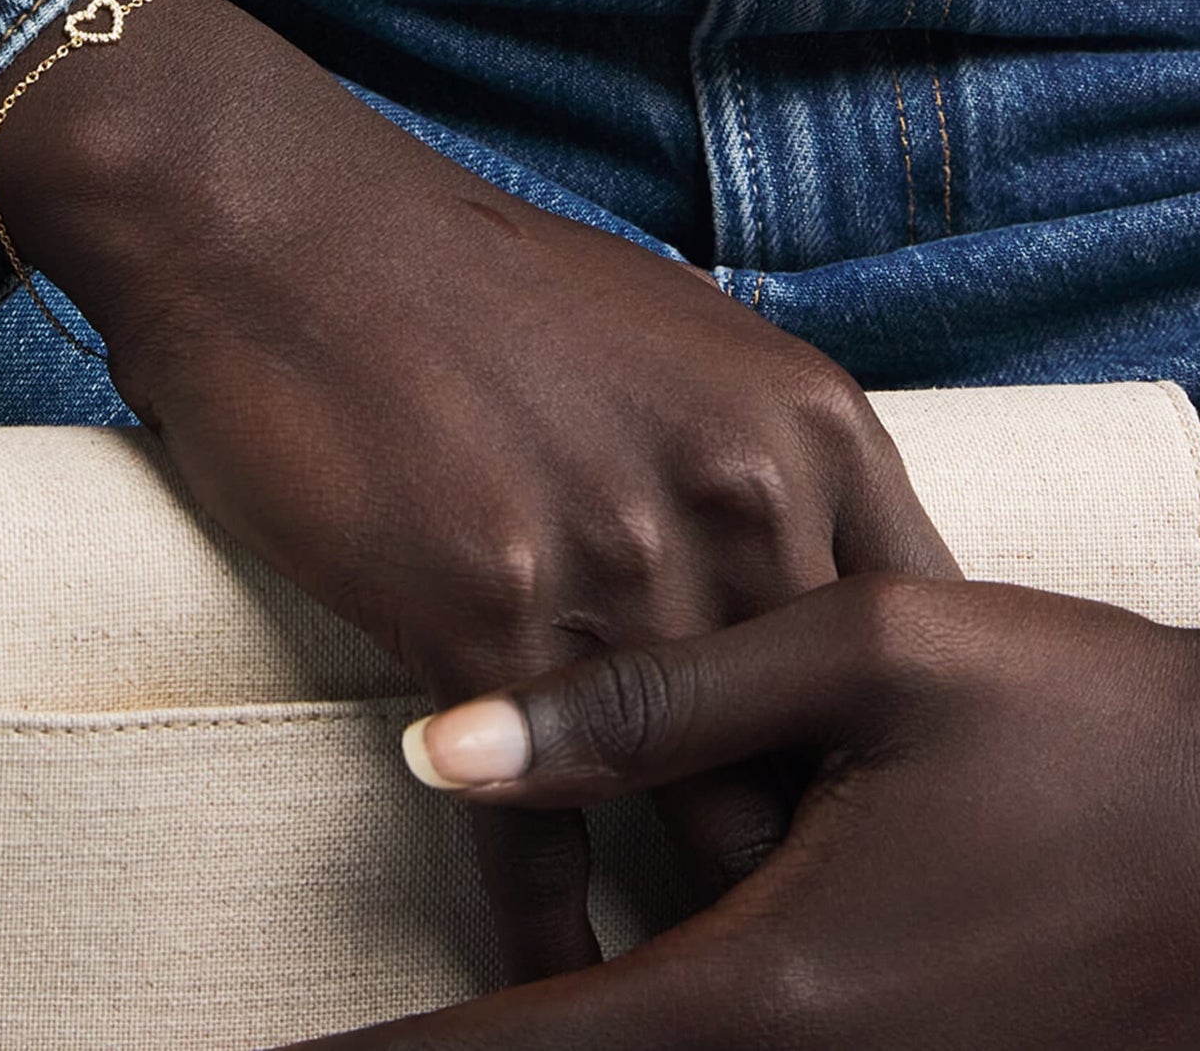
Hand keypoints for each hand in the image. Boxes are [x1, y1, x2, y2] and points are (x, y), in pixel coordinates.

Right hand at [0, 0, 957, 972]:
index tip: (898, 844)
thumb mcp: (670, 334)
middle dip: (822, 866)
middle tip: (834, 965)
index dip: (905, 761)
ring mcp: (615, 558)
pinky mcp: (483, 616)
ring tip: (722, 1013)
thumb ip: (758, 455)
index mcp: (803, 424)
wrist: (285, 228)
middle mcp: (737, 497)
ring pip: (697, 817)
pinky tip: (567, 999)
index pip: (915, 641)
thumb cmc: (468, 282)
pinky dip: (552, 943)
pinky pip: (538, 836)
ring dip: (704, 931)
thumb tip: (809, 571)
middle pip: (821, 751)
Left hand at [309, 579, 1199, 1049]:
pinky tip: (631, 980)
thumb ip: (657, 698)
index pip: (535, 1040)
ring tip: (464, 1009)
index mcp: (781, 981)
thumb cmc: (1087, 718)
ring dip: (572, 1030)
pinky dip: (671, 1027)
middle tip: (347, 1042)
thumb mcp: (871, 659)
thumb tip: (444, 744)